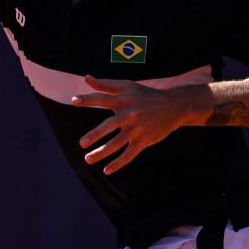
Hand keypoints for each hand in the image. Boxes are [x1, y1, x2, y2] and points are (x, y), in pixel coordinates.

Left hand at [71, 76, 202, 174]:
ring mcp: (137, 129)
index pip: (102, 98)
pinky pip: (129, 155)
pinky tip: (107, 170)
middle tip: (82, 143)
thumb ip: (105, 85)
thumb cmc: (146, 95)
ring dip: (101, 153)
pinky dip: (118, 163)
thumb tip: (85, 78)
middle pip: (110, 125)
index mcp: (124, 100)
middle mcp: (130, 114)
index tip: (74, 101)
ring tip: (88, 159)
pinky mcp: (144, 141)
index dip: (88, 99)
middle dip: (96, 134)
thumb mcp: (127, 87)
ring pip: (117, 144)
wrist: (174, 106)